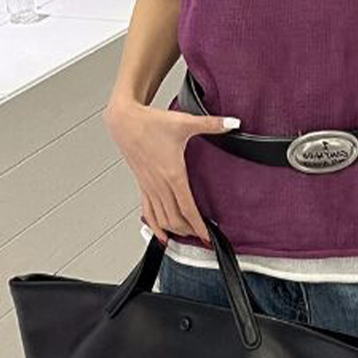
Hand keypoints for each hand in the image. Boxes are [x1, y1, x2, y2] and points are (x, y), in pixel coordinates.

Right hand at [103, 100, 240, 244]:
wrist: (124, 120)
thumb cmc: (150, 122)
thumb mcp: (185, 122)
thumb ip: (212, 124)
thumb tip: (234, 122)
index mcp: (172, 174)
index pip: (187, 208)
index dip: (198, 225)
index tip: (208, 236)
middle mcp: (159, 184)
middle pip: (175, 218)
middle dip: (190, 231)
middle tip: (204, 236)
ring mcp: (149, 186)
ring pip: (161, 218)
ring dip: (175, 230)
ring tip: (189, 236)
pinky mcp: (142, 185)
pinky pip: (147, 211)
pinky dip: (155, 225)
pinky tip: (162, 234)